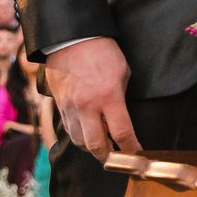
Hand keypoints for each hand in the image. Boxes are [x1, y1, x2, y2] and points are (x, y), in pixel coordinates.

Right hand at [43, 37, 140, 161]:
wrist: (71, 39)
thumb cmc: (102, 52)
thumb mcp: (122, 72)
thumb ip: (121, 99)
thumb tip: (120, 119)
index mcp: (108, 97)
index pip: (121, 132)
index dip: (131, 148)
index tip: (137, 154)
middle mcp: (86, 106)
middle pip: (96, 145)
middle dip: (108, 157)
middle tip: (117, 158)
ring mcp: (70, 107)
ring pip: (79, 141)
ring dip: (92, 148)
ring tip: (103, 147)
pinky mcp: (59, 105)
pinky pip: (69, 129)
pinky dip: (79, 136)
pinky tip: (87, 134)